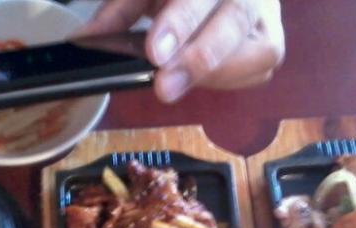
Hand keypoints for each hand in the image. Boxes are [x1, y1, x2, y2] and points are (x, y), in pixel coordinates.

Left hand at [79, 0, 284, 101]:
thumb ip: (119, 11)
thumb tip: (85, 40)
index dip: (181, 23)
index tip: (155, 54)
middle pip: (236, 22)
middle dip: (199, 59)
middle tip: (164, 88)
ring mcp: (268, 17)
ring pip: (261, 54)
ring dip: (214, 75)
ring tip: (175, 85)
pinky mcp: (270, 44)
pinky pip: (257, 73)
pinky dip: (224, 80)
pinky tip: (197, 80)